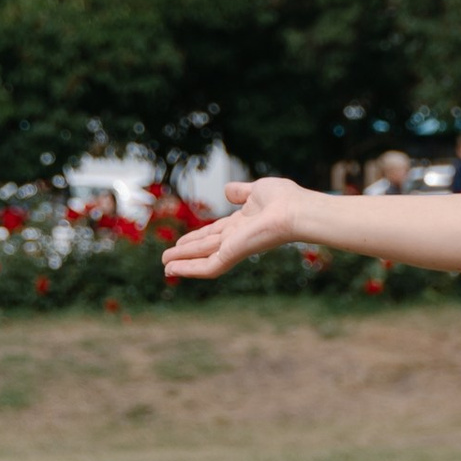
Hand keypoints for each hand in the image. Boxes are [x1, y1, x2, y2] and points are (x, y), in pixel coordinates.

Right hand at [161, 178, 306, 283]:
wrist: (296, 211)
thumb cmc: (284, 199)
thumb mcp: (257, 190)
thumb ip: (241, 192)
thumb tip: (227, 190)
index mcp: (243, 223)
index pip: (215, 233)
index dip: (197, 237)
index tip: (180, 241)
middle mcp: (237, 237)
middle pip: (206, 246)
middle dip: (186, 252)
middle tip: (167, 258)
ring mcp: (235, 247)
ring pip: (203, 258)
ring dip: (183, 262)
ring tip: (165, 266)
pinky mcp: (233, 255)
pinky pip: (208, 267)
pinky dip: (189, 269)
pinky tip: (173, 270)